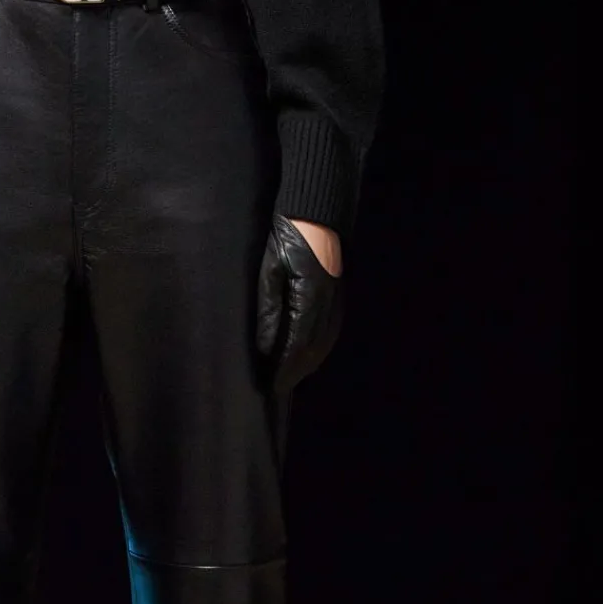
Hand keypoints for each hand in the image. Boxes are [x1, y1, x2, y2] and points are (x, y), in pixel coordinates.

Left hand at [256, 211, 344, 392]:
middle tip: (276, 387)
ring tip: (289, 376)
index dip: (284, 370)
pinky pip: (329, 332)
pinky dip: (317, 350)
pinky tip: (307, 354)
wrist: (317, 216)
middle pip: (312, 352)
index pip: (296, 347)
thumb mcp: (269, 271)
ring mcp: (336, 301)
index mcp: (310, 300)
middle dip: (295, 373)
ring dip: (306, 364)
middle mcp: (328, 306)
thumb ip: (269, 310)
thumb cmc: (287, 238)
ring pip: (323, 344)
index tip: (272, 387)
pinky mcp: (337, 297)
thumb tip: (265, 346)